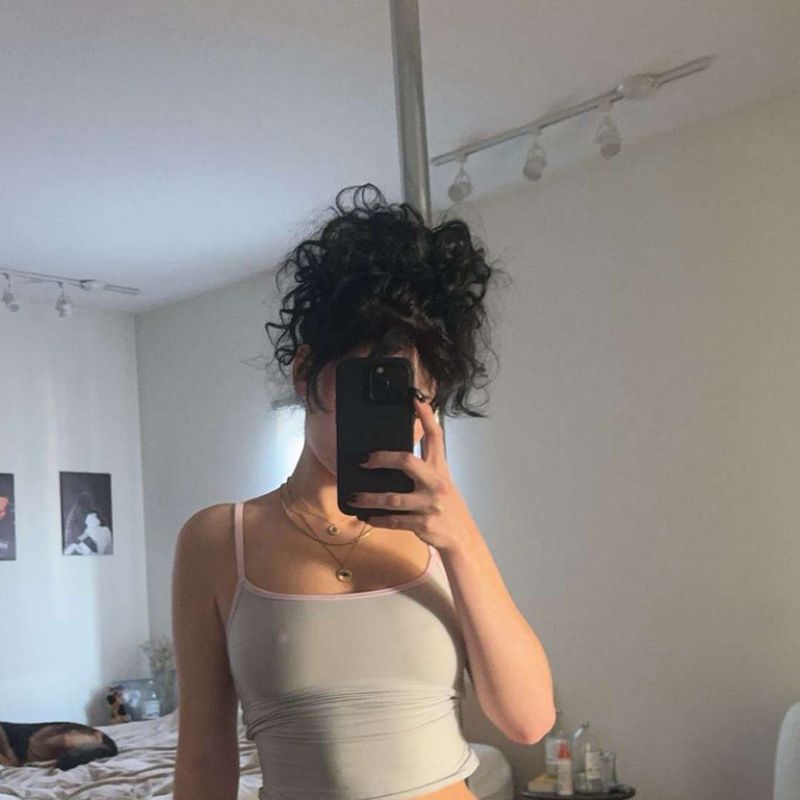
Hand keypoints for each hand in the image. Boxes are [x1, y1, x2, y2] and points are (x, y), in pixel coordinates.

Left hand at [350, 394, 475, 551]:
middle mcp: (436, 483)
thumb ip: (425, 465)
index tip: (415, 399)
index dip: (425, 416)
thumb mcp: (441, 481)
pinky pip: (394, 521)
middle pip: (407, 462)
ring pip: (392, 499)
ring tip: (354, 497)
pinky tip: (367, 518)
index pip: (435, 436)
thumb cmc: (446, 504)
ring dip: (370, 499)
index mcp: (440, 468)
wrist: (461, 536)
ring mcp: (430, 505)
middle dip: (382, 459)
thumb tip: (397, 452)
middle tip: (363, 461)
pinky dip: (378, 520)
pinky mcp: (423, 524)